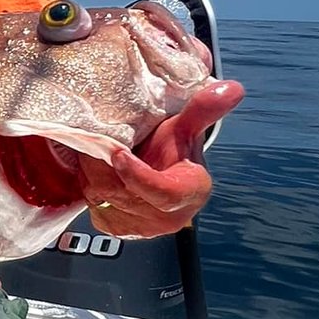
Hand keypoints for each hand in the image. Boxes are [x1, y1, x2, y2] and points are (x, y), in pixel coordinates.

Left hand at [77, 79, 243, 238]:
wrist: (161, 177)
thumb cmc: (174, 153)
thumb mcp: (187, 129)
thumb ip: (203, 110)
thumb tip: (231, 89)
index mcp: (189, 193)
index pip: (163, 193)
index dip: (137, 175)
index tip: (118, 154)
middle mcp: (166, 218)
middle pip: (122, 191)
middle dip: (103, 163)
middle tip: (94, 138)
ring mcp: (140, 227)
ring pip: (101, 197)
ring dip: (91, 171)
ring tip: (94, 149)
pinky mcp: (116, 229)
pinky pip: (92, 205)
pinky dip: (87, 183)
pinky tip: (92, 167)